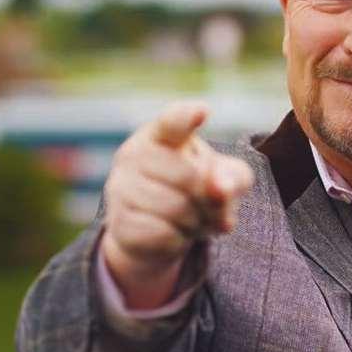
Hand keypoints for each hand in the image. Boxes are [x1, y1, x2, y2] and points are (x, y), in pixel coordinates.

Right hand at [101, 100, 253, 308]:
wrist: (156, 232)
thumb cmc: (197, 192)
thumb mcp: (226, 180)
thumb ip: (233, 177)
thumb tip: (220, 188)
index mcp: (162, 133)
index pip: (172, 121)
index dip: (186, 117)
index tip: (201, 111)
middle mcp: (133, 154)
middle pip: (189, 177)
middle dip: (209, 198)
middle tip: (209, 205)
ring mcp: (120, 187)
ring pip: (177, 209)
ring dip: (196, 221)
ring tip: (193, 219)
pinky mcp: (118, 222)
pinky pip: (163, 234)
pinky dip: (179, 240)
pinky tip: (175, 233)